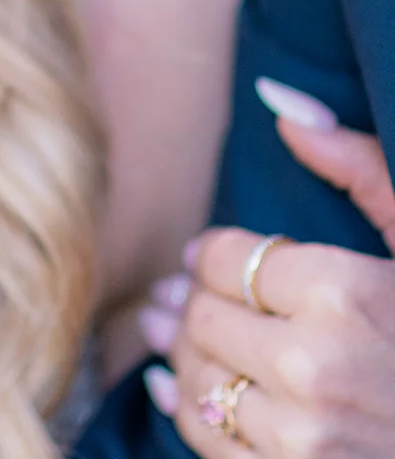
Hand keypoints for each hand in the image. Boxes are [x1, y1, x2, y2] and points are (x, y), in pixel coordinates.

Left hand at [139, 79, 394, 455]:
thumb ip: (357, 165)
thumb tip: (279, 99)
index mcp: (343, 292)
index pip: (226, 258)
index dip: (209, 253)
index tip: (207, 255)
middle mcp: (315, 366)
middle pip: (204, 317)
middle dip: (188, 300)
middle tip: (174, 292)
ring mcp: (304, 438)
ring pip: (198, 379)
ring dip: (177, 353)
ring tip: (166, 332)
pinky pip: (210, 444)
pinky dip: (185, 412)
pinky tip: (174, 389)